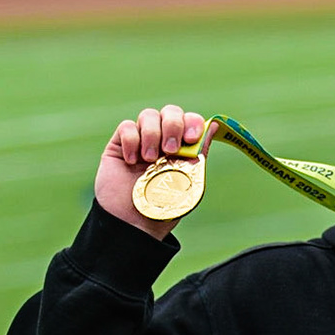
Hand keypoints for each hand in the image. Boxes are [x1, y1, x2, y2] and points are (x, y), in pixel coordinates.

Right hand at [95, 104, 212, 238]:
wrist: (133, 223)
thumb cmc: (163, 207)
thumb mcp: (188, 180)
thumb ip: (198, 152)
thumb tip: (214, 125)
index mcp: (183, 149)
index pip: (190, 121)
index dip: (192, 122)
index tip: (191, 138)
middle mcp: (163, 141)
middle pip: (170, 112)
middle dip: (173, 125)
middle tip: (170, 150)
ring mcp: (141, 141)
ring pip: (148, 115)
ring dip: (151, 134)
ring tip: (149, 160)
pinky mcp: (120, 146)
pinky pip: (126, 126)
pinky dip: (131, 140)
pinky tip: (132, 161)